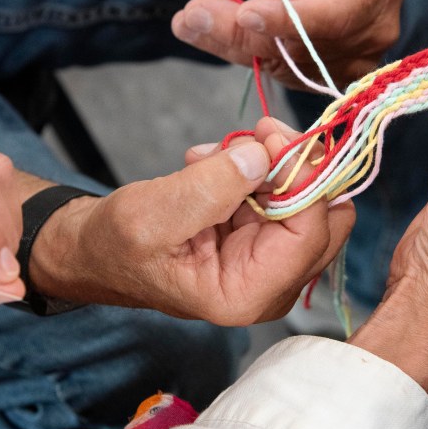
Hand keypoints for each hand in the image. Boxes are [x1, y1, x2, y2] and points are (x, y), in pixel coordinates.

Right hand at [29, 118, 354, 324]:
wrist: (101, 251)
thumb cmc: (118, 245)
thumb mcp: (153, 214)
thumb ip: (211, 187)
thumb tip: (266, 155)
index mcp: (247, 294)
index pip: (310, 235)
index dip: (302, 179)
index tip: (272, 135)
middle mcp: (271, 284)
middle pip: (326, 219)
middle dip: (294, 168)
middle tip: (256, 133)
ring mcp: (271, 260)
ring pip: (308, 198)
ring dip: (265, 165)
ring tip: (209, 159)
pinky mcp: (263, 236)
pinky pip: (282, 191)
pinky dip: (253, 168)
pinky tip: (210, 166)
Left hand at [171, 0, 407, 89]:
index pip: (335, 13)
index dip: (290, 20)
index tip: (247, 13)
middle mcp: (375, 30)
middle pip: (306, 46)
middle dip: (247, 32)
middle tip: (193, 15)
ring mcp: (352, 60)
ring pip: (284, 64)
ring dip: (232, 42)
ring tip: (189, 18)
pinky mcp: (322, 77)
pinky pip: (274, 71)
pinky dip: (235, 50)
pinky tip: (201, 28)